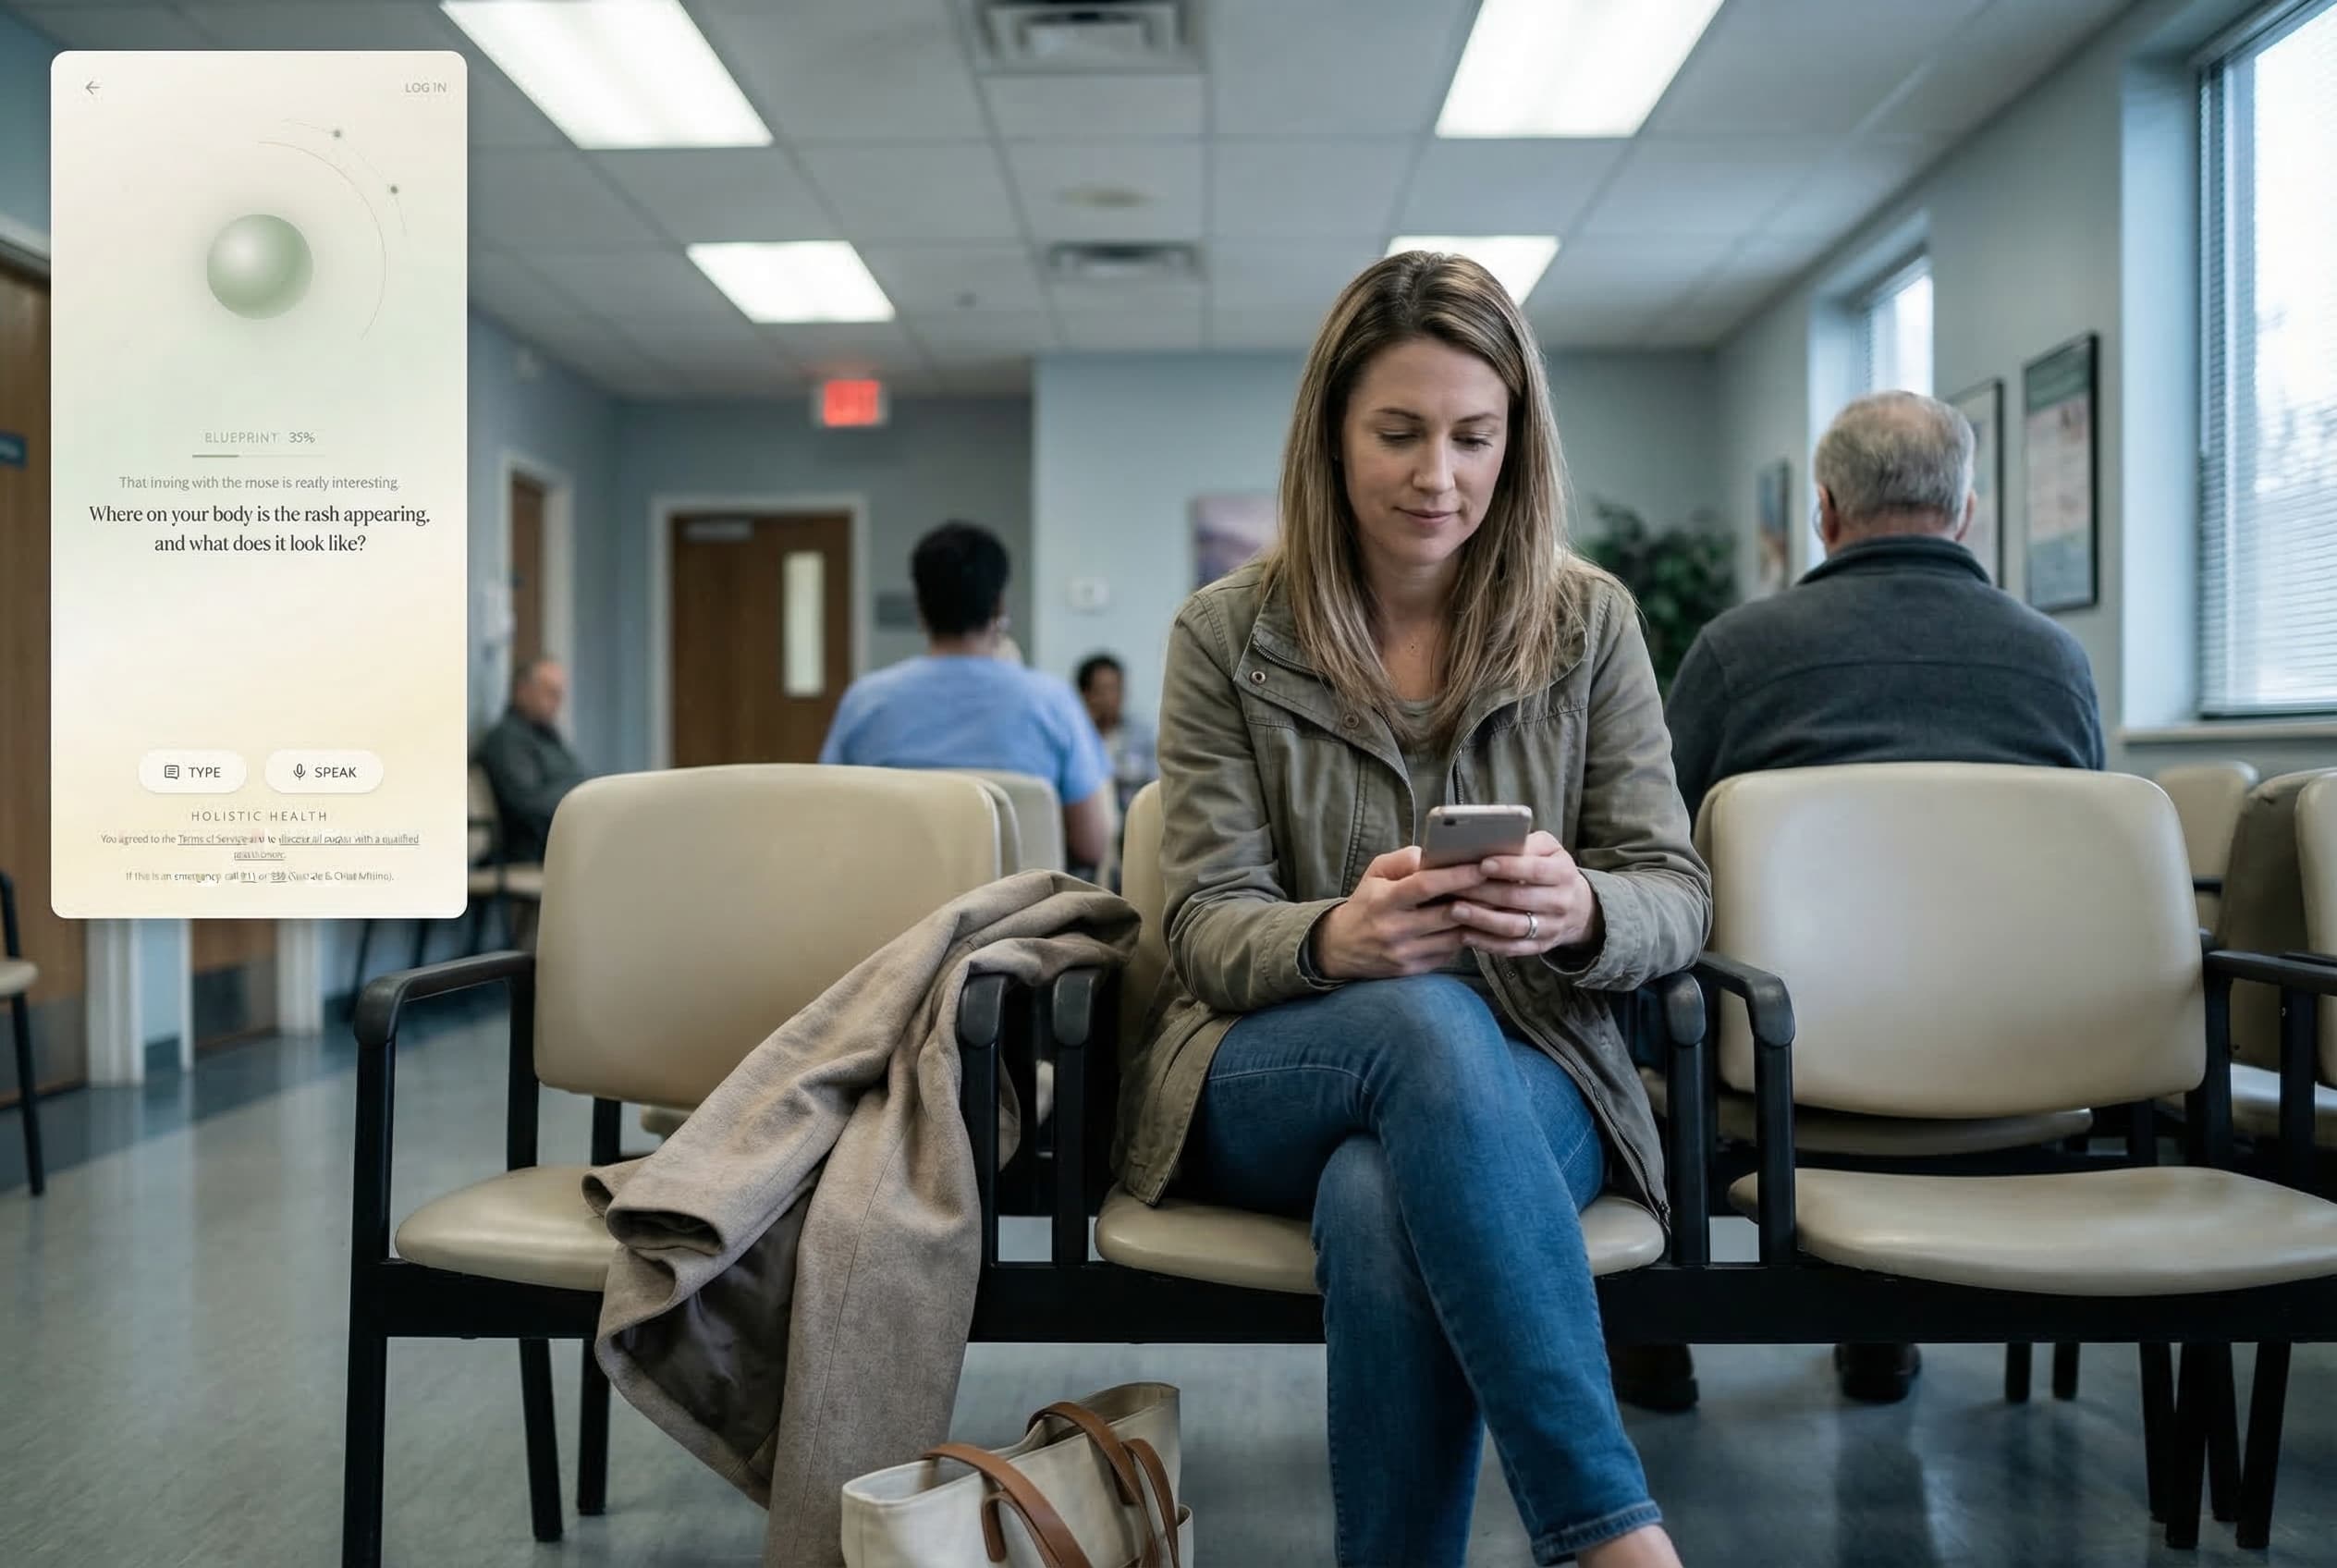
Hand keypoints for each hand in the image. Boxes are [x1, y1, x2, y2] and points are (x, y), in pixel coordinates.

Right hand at [1311, 846, 1487, 980]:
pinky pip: (1449, 952)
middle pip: (1446, 913)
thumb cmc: (1366, 904)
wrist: (1340, 949)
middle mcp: (1394, 929)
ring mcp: (1405, 953)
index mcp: (1383, 900)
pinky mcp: (1414, 970)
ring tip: (1497, 903)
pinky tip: (1476, 924)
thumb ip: (1403, 860)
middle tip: (1503, 884)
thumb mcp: (1374, 874)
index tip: (1483, 864)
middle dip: (1478, 898)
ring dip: (1478, 920)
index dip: (1457, 875)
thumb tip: (1435, 853)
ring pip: (1454, 936)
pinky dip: (1464, 937)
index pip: (1425, 885)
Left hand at [1447, 831, 1600, 957]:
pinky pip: (1511, 947)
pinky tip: (1464, 933)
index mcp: (1564, 873)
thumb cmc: (1550, 868)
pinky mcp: (1540, 946)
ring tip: (1454, 910)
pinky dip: (1486, 942)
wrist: (1577, 907)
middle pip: (1519, 899)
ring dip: (1481, 919)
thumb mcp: (1547, 849)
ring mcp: (1552, 927)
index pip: (1535, 870)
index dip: (1508, 867)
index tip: (1482, 864)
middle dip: (1484, 893)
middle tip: (1455, 887)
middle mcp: (1561, 902)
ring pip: (1513, 927)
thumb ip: (1525, 844)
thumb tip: (1493, 840)